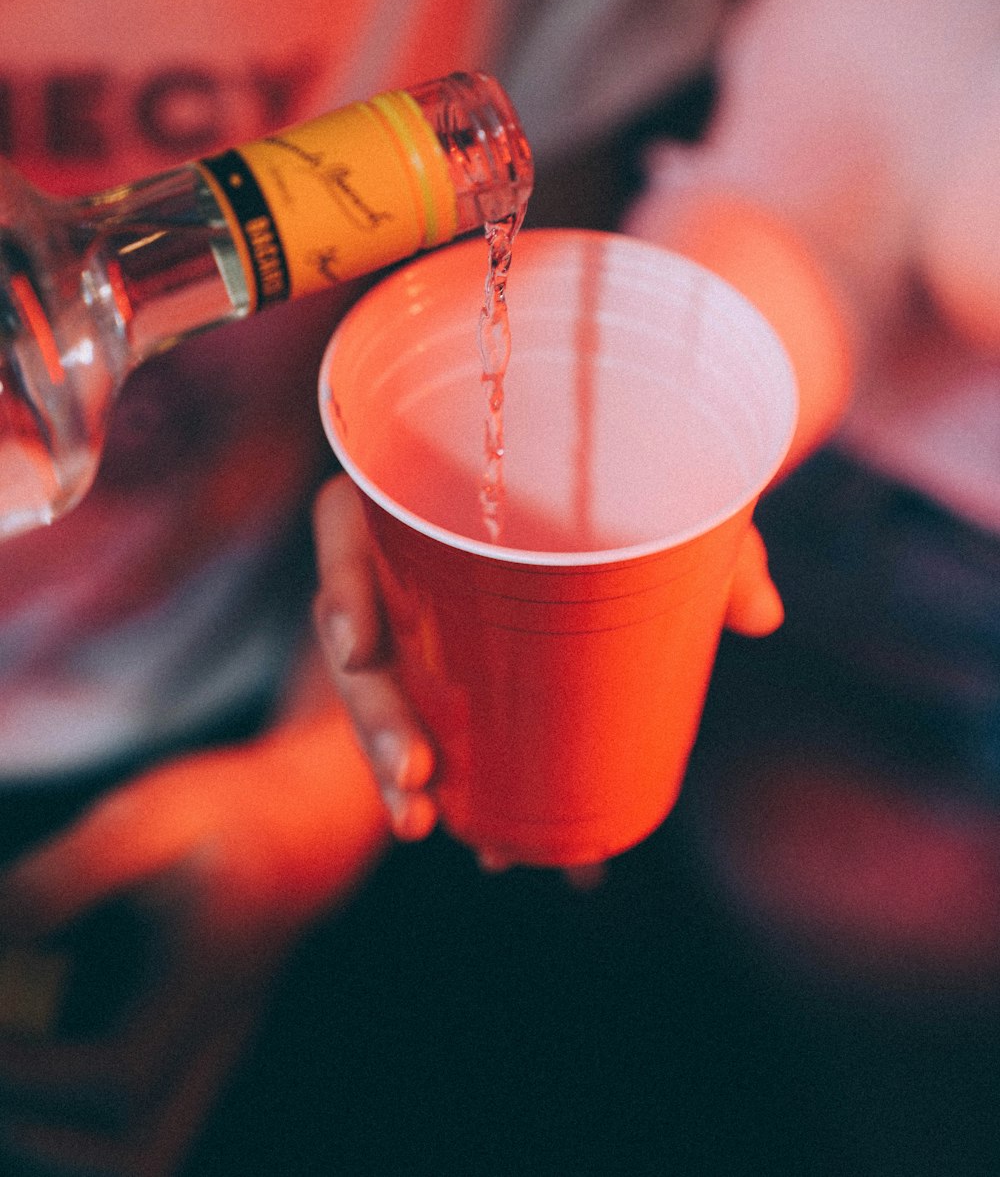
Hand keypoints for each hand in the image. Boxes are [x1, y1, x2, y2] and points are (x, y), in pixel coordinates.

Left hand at [0, 677, 387, 1175]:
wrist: (310, 817)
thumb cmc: (227, 808)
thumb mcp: (144, 820)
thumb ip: (63, 881)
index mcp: (210, 971)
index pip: (122, 1071)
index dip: (35, 1070)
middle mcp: (221, 1026)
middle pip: (143, 1155)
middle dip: (47, 1142)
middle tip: (2, 1074)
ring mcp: (219, 1044)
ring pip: (147, 1151)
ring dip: (65, 1141)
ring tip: (17, 1068)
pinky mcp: (208, 1041)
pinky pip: (150, 1119)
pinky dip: (86, 1115)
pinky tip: (49, 1044)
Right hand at [313, 474, 784, 846]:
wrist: (651, 474)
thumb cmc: (649, 463)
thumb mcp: (681, 487)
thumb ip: (713, 538)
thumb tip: (759, 616)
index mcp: (432, 480)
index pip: (345, 521)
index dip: (338, 581)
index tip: (361, 647)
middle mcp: (411, 546)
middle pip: (356, 631)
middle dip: (371, 716)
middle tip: (415, 777)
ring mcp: (426, 610)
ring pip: (382, 691)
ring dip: (391, 765)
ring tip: (424, 826)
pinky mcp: (453, 661)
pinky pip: (437, 720)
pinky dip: (462, 786)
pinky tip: (494, 849)